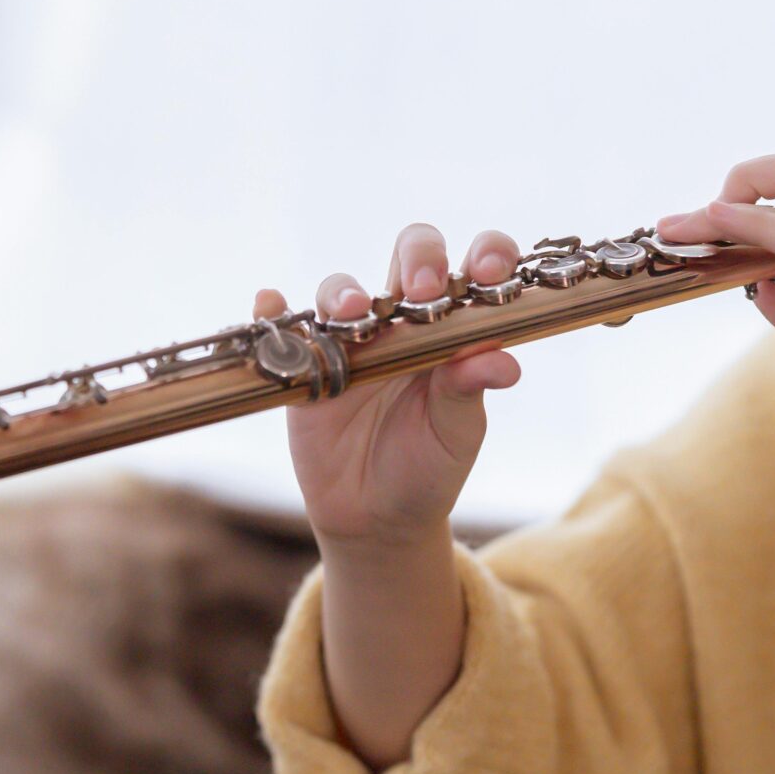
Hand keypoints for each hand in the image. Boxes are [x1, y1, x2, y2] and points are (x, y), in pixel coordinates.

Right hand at [252, 224, 520, 547]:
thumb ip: (470, 389)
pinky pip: (283, 327)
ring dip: (346, 291)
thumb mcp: (457, 431)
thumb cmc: (428, 466)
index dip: (485, 256)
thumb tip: (504, 362)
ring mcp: (350, 341)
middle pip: (409, 256)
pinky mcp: (306, 365)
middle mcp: (402, 323)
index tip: (489, 272)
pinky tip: (270, 302)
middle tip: (423, 288)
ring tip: (352, 315)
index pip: (473, 272)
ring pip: (342, 289)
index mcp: (451, 331)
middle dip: (419, 258)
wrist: (377, 517)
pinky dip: (272, 310)